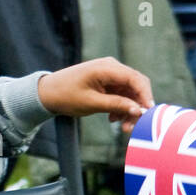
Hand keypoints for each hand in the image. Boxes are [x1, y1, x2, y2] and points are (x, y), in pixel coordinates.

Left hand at [37, 58, 153, 133]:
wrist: (47, 93)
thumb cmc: (66, 95)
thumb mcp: (91, 103)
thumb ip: (116, 105)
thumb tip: (138, 110)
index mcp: (106, 67)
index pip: (135, 79)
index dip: (145, 96)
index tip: (148, 113)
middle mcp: (111, 67)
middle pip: (136, 85)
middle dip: (137, 106)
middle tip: (133, 126)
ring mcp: (110, 74)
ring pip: (130, 92)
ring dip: (129, 109)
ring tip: (122, 127)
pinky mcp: (107, 82)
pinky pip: (122, 94)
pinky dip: (121, 106)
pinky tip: (113, 118)